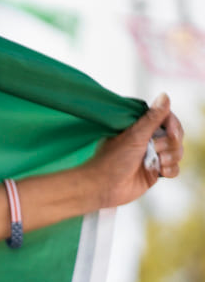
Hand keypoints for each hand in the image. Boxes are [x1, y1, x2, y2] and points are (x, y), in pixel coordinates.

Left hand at [82, 93, 183, 209]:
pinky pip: (175, 168)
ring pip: (177, 152)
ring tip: (156, 162)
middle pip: (175, 136)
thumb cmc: (112, 159)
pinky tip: (160, 172)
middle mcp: (147, 141)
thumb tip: (165, 95)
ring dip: (170, 157)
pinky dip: (170, 169)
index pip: (167, 120)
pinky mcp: (154, 173)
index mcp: (140, 129)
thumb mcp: (134, 135)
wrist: (103, 187)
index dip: (173, 125)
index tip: (170, 131)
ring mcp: (152, 157)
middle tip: (156, 149)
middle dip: (170, 143)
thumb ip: (152, 117)